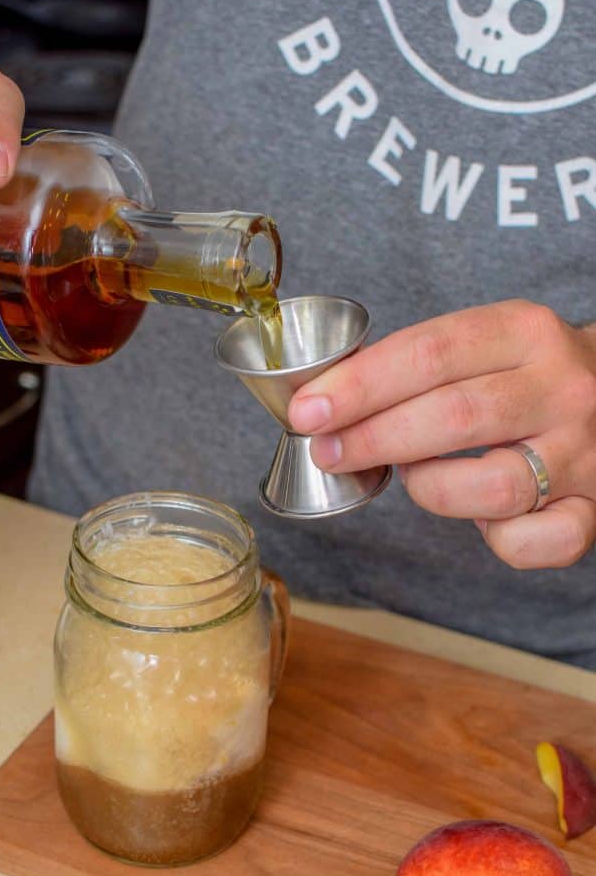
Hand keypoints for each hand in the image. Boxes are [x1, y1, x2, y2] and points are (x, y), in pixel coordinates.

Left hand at [288, 300, 595, 569]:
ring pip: (490, 486)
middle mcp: (563, 390)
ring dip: (431, 488)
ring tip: (417, 475)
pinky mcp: (592, 511)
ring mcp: (584, 454)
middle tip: (326, 451)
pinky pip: (529, 543)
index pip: (431, 353)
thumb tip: (327, 401)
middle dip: (373, 438)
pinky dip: (493, 539)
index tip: (308, 411)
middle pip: (454, 417)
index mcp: (527, 332)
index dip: (361, 386)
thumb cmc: (524, 376)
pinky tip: (482, 517)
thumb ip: (420, 365)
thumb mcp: (485, 344)